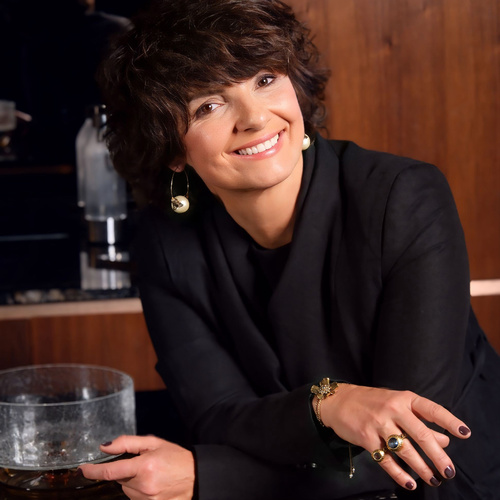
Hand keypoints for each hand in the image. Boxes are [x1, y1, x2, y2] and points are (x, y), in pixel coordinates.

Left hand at [79, 435, 194, 499]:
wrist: (197, 477)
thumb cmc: (176, 457)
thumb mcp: (154, 443)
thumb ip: (127, 443)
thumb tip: (104, 447)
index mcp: (144, 466)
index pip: (111, 471)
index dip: (93, 471)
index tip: (82, 469)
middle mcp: (144, 486)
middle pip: (120, 480)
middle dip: (125, 472)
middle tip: (142, 465)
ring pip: (127, 492)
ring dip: (132, 483)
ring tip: (151, 475)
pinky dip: (139, 492)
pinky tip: (152, 486)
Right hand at [316, 384, 470, 490]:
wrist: (338, 401)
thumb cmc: (371, 402)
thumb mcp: (397, 405)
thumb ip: (420, 420)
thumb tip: (445, 440)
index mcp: (404, 398)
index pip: (431, 409)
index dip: (448, 421)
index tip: (464, 434)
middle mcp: (393, 409)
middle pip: (420, 434)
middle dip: (437, 455)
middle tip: (449, 471)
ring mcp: (378, 423)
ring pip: (405, 449)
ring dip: (421, 468)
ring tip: (432, 480)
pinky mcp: (366, 437)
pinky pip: (386, 459)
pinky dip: (398, 474)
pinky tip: (409, 483)